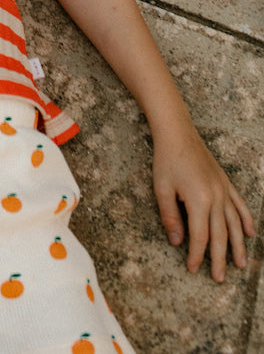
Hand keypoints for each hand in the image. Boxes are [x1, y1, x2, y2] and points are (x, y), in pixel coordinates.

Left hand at [153, 122, 252, 280]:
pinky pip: (240, 205)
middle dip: (219, 259)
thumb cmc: (166, 160)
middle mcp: (216, 197)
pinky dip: (247, 220)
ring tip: (241, 264)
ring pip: (235, 224)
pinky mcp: (226, 183)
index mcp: (199, 200)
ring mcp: (224, 190)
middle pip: (220, 235)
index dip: (197, 255)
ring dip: (238, 246)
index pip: (200, 236)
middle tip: (219, 278)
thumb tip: (177, 242)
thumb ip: (170, 217)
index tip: (192, 269)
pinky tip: (251, 233)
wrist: (177, 133)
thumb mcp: (162, 189)